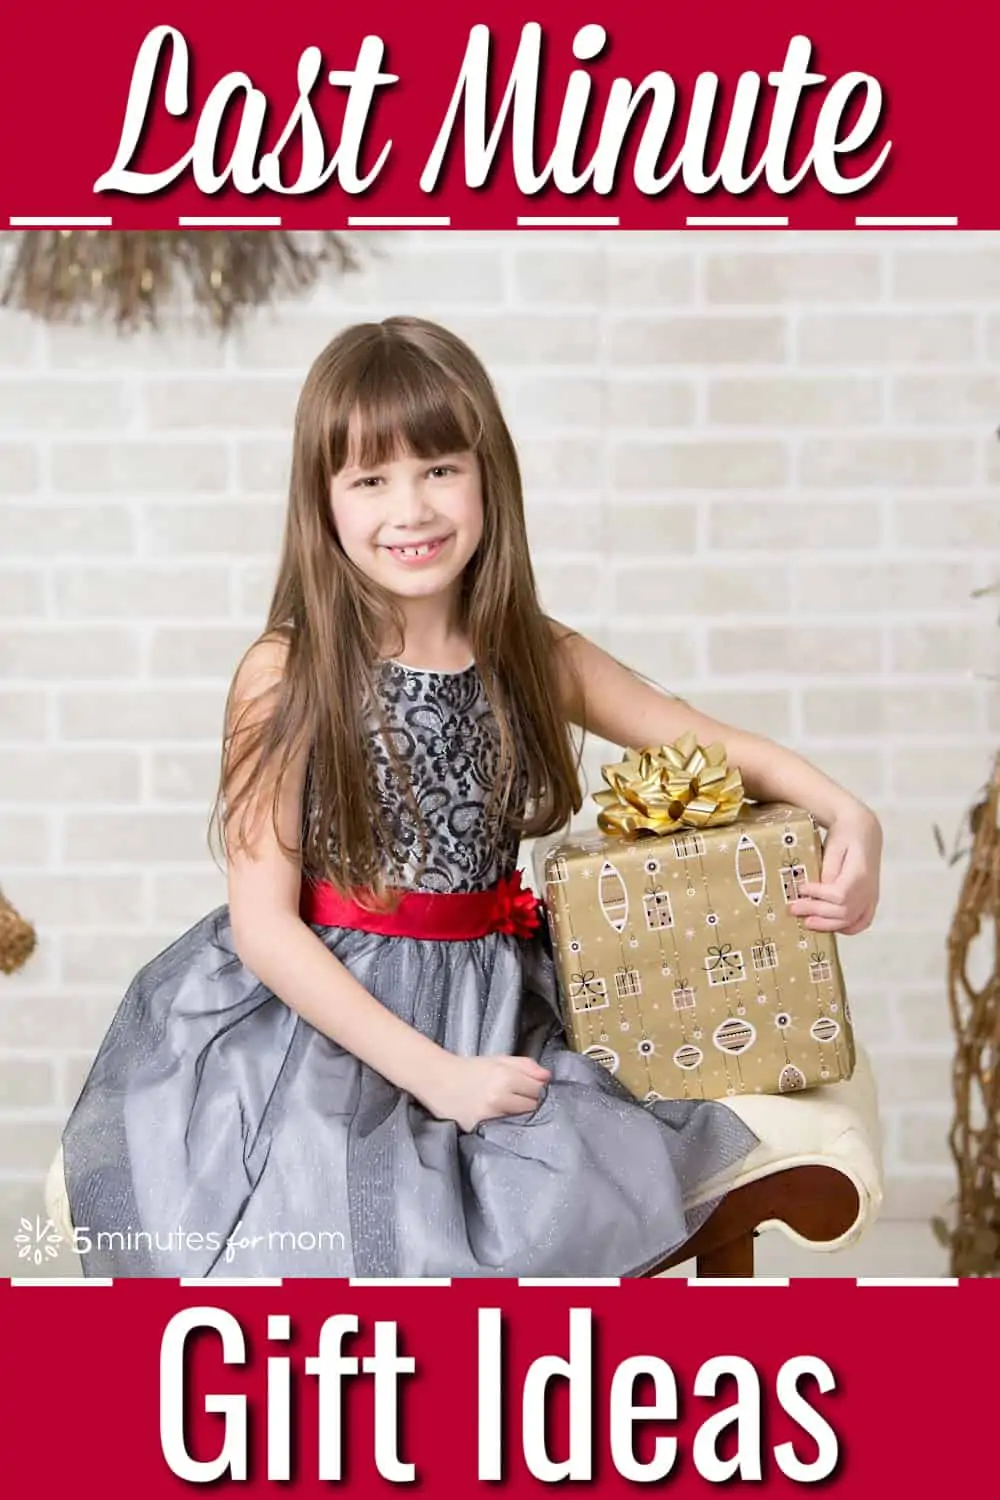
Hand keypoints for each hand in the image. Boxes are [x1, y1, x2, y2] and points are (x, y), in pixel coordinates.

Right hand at [420, 1054, 551, 1133]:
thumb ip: (525, 1065)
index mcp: (505, 1077)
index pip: (538, 1089)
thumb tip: (548, 1076)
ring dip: (516, 1114)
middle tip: (516, 1097)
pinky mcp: (479, 1128)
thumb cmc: (469, 1068)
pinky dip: (502, 1123)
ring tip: (505, 1106)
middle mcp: (499, 1097)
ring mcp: (489, 1115)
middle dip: (529, 1101)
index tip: (529, 1088)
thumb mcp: (498, 1060)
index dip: (536, 1088)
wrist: (437, 1079)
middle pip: (532, 1106)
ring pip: (518, 1119)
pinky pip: (501, 1128)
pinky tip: (495, 1115)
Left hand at [789, 805, 881, 935]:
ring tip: (807, 921)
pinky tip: (830, 926)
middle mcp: (869, 889)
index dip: (819, 895)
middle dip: (816, 912)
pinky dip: (846, 927)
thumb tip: (820, 888)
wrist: (864, 830)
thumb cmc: (846, 835)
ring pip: (851, 920)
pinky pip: (862, 921)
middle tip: (793, 909)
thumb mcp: (834, 844)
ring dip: (827, 924)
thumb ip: (829, 868)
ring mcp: (871, 896)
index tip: (801, 888)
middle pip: (843, 911)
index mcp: (860, 873)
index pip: (840, 894)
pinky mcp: (870, 900)